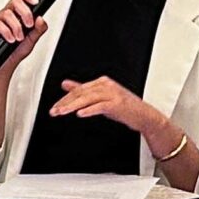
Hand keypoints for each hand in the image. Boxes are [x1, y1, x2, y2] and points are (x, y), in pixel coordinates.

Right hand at [0, 0, 48, 80]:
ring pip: (7, 13)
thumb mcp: (32, 40)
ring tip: (19, 38)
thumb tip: (41, 19)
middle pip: (14, 1)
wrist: (5, 65)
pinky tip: (10, 40)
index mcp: (17, 14)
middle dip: (25, 12)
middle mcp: (7, 15)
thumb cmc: (16, 51)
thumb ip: (39, 29)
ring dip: (16, 27)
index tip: (36, 2)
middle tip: (28, 25)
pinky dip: (7, 33)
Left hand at [47, 76, 166, 138]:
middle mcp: (106, 85)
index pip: (78, 90)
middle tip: (54, 111)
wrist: (144, 115)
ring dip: (73, 106)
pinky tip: (80, 114)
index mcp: (101, 82)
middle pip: (81, 93)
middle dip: (65, 103)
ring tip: (62, 113)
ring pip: (88, 98)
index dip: (64, 99)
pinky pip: (100, 106)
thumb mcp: (101, 97)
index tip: (54, 107)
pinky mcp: (118, 104)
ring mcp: (113, 94)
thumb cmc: (123, 107)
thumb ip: (83, 90)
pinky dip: (89, 110)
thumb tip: (65, 84)